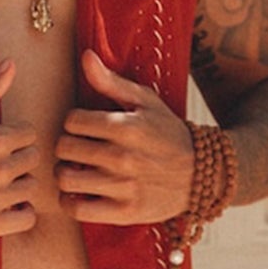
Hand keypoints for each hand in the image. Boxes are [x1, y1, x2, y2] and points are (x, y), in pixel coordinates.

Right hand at [0, 61, 38, 237]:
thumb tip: (11, 64)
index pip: (30, 134)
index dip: (14, 135)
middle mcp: (0, 170)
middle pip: (33, 160)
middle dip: (17, 158)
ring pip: (30, 188)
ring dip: (17, 184)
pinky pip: (26, 219)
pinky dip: (20, 212)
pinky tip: (3, 205)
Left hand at [54, 48, 193, 224]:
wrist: (202, 175)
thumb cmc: (168, 134)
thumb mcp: (146, 102)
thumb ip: (111, 81)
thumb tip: (85, 57)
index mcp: (126, 126)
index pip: (72, 121)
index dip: (74, 123)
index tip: (83, 128)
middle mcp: (122, 157)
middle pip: (65, 148)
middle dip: (67, 146)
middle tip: (77, 149)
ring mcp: (123, 187)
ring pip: (66, 179)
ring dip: (65, 173)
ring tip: (74, 170)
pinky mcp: (125, 212)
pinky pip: (78, 209)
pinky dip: (70, 201)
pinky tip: (78, 193)